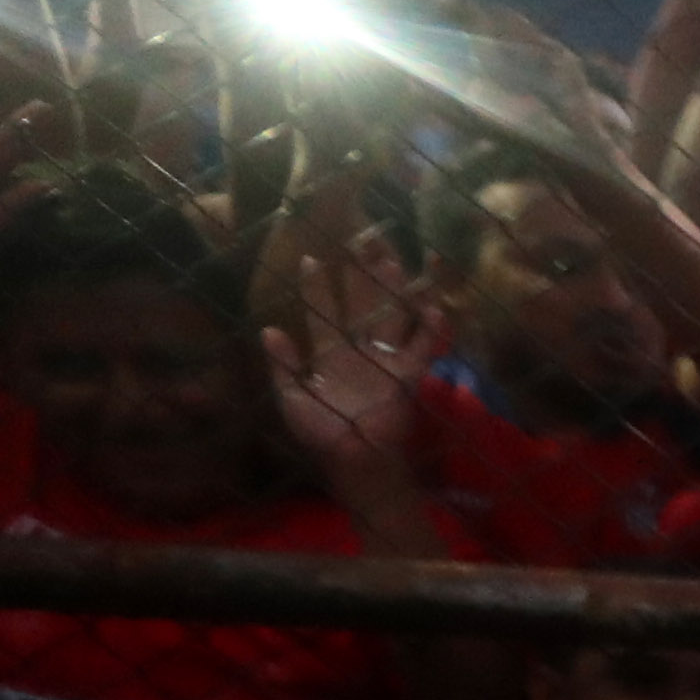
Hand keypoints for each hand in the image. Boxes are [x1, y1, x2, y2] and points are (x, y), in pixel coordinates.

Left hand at [265, 236, 438, 490]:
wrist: (355, 461)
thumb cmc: (321, 433)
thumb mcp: (291, 398)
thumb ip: (283, 365)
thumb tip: (267, 329)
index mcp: (329, 352)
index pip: (321, 311)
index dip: (316, 287)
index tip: (310, 259)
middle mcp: (359, 349)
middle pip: (363, 302)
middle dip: (363, 273)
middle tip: (364, 238)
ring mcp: (386, 359)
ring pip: (392, 315)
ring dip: (394, 289)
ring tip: (394, 259)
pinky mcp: (408, 375)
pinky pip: (422, 347)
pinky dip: (430, 328)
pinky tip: (432, 306)